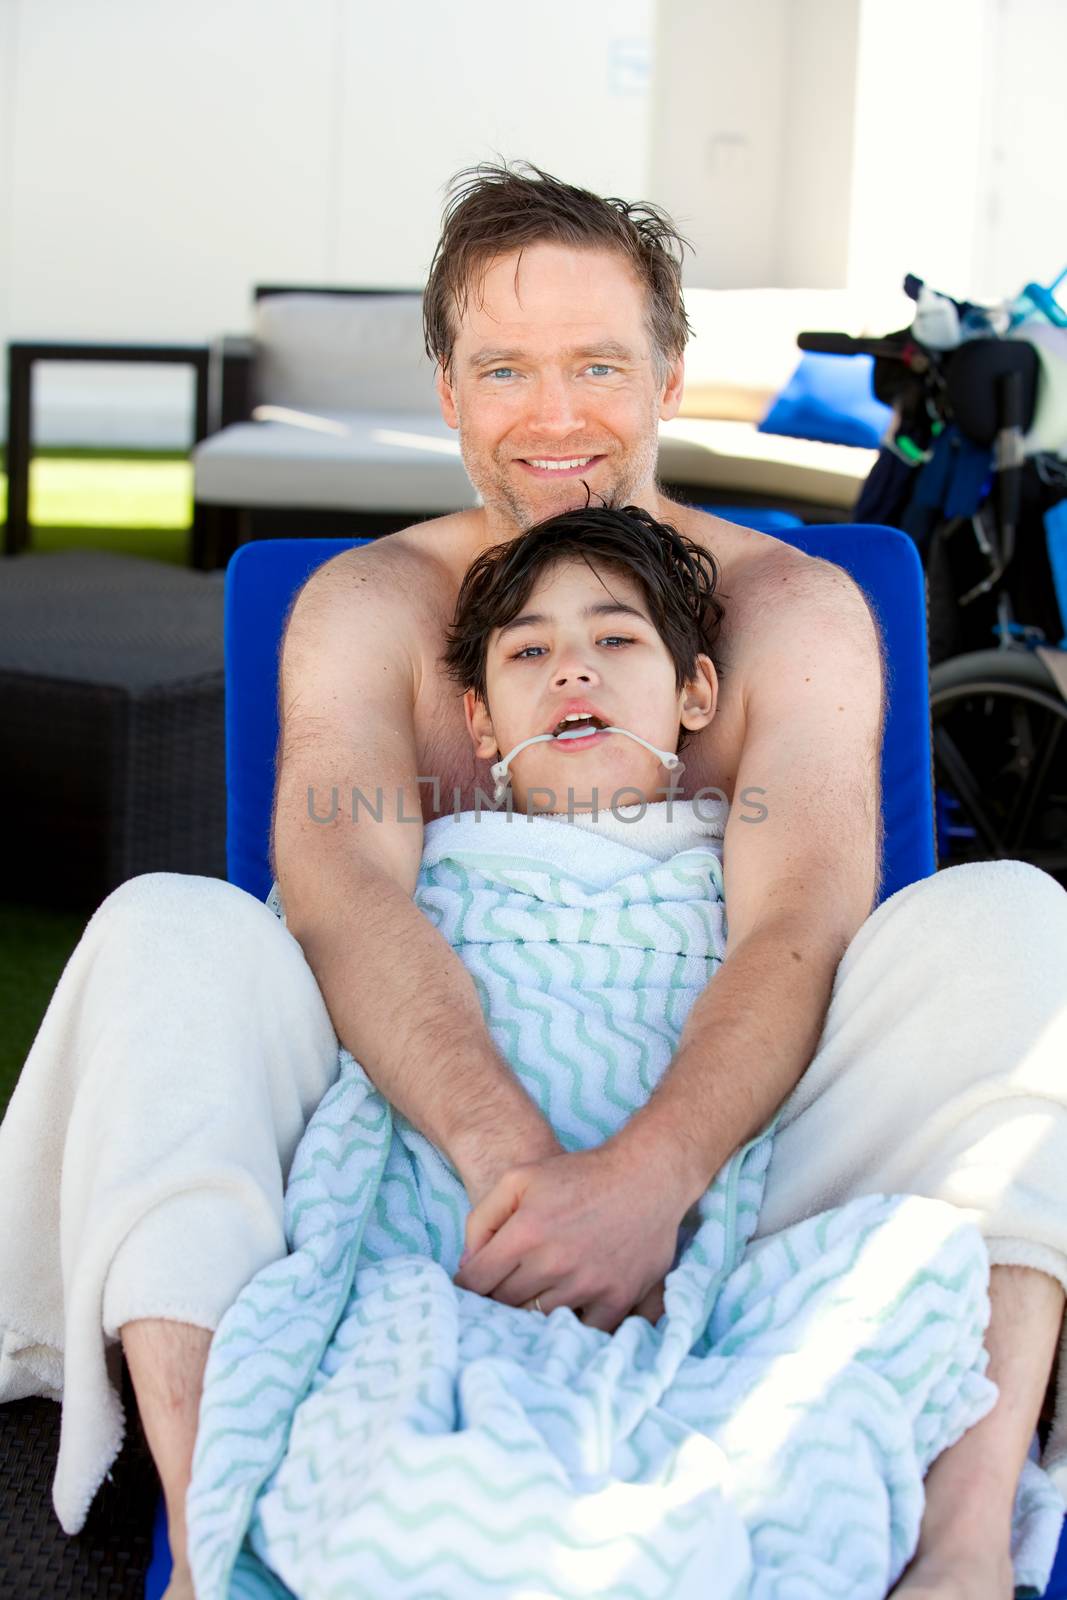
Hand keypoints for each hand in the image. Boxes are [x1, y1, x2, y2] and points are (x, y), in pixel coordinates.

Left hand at [452, 1141, 686, 1333]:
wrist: (646, 1177)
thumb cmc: (579, 1175)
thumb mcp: (520, 1177)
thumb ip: (483, 1218)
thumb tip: (468, 1264)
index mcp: (525, 1232)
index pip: (477, 1281)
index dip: (467, 1285)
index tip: (473, 1285)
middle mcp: (554, 1262)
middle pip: (505, 1303)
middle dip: (497, 1297)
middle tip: (501, 1291)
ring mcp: (587, 1284)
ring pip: (538, 1318)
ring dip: (532, 1311)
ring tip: (533, 1297)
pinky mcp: (617, 1298)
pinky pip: (582, 1331)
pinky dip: (572, 1325)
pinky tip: (567, 1310)